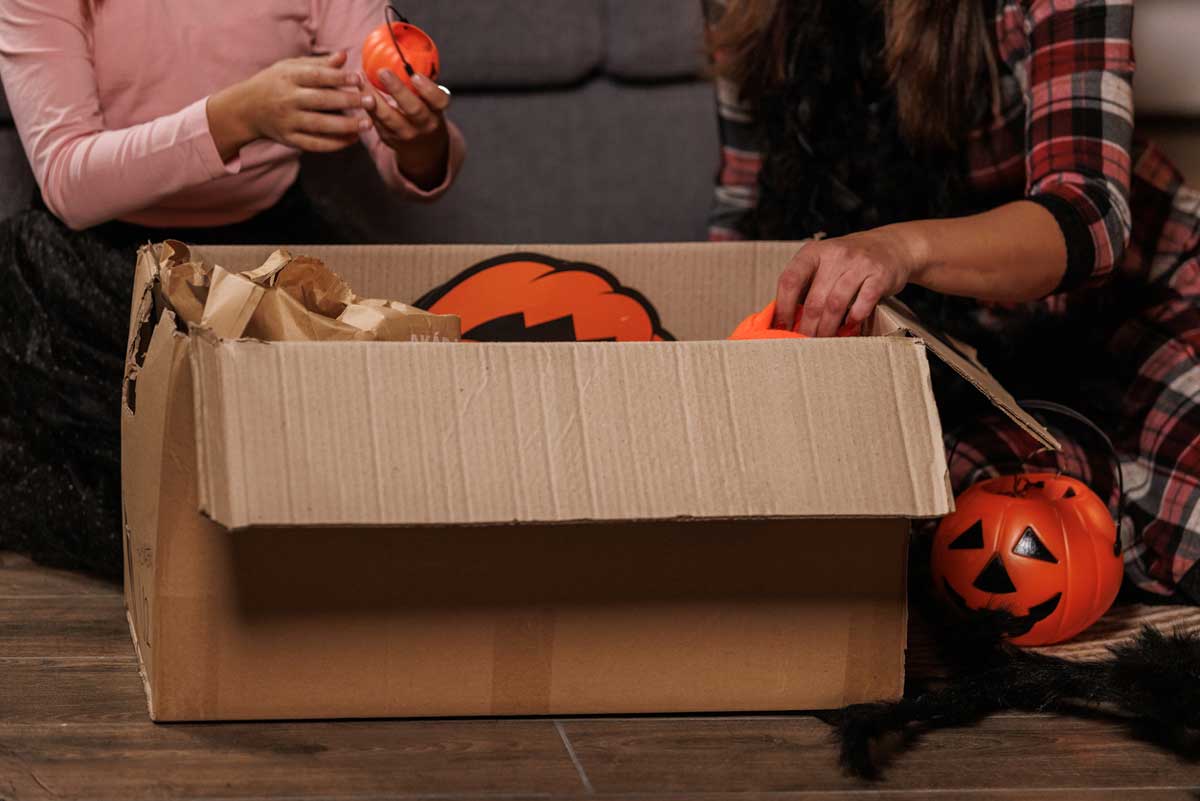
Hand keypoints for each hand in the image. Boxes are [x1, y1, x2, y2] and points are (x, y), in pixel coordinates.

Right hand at [207, 52, 367, 160]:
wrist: (246, 109)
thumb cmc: (275, 83)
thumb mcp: (291, 68)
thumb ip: (318, 64)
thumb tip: (344, 56)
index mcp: (287, 78)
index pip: (316, 76)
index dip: (338, 77)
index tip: (359, 78)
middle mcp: (287, 100)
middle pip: (321, 101)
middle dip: (348, 101)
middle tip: (371, 101)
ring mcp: (288, 122)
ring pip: (320, 126)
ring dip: (346, 126)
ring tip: (367, 124)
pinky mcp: (289, 140)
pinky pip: (315, 144)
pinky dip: (335, 144)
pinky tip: (353, 139)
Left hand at [362, 70, 450, 190]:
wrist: (423, 149)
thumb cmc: (426, 114)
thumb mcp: (432, 103)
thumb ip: (422, 85)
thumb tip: (402, 52)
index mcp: (437, 111)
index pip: (438, 100)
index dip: (428, 89)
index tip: (415, 75)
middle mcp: (424, 124)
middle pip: (413, 108)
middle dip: (397, 89)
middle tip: (383, 72)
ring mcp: (406, 134)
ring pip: (388, 116)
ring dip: (372, 96)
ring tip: (361, 78)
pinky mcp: (389, 138)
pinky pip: (375, 120)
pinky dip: (365, 104)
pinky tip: (358, 88)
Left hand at [774, 227, 924, 336]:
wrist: (891, 246)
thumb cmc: (849, 262)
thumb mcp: (823, 262)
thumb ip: (806, 284)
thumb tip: (783, 318)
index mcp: (813, 252)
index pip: (790, 280)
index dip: (783, 307)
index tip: (781, 327)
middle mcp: (835, 254)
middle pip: (814, 299)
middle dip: (807, 326)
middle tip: (804, 343)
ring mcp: (858, 263)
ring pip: (836, 304)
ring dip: (828, 327)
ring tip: (824, 340)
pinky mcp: (880, 274)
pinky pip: (864, 301)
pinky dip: (854, 318)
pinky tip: (849, 327)